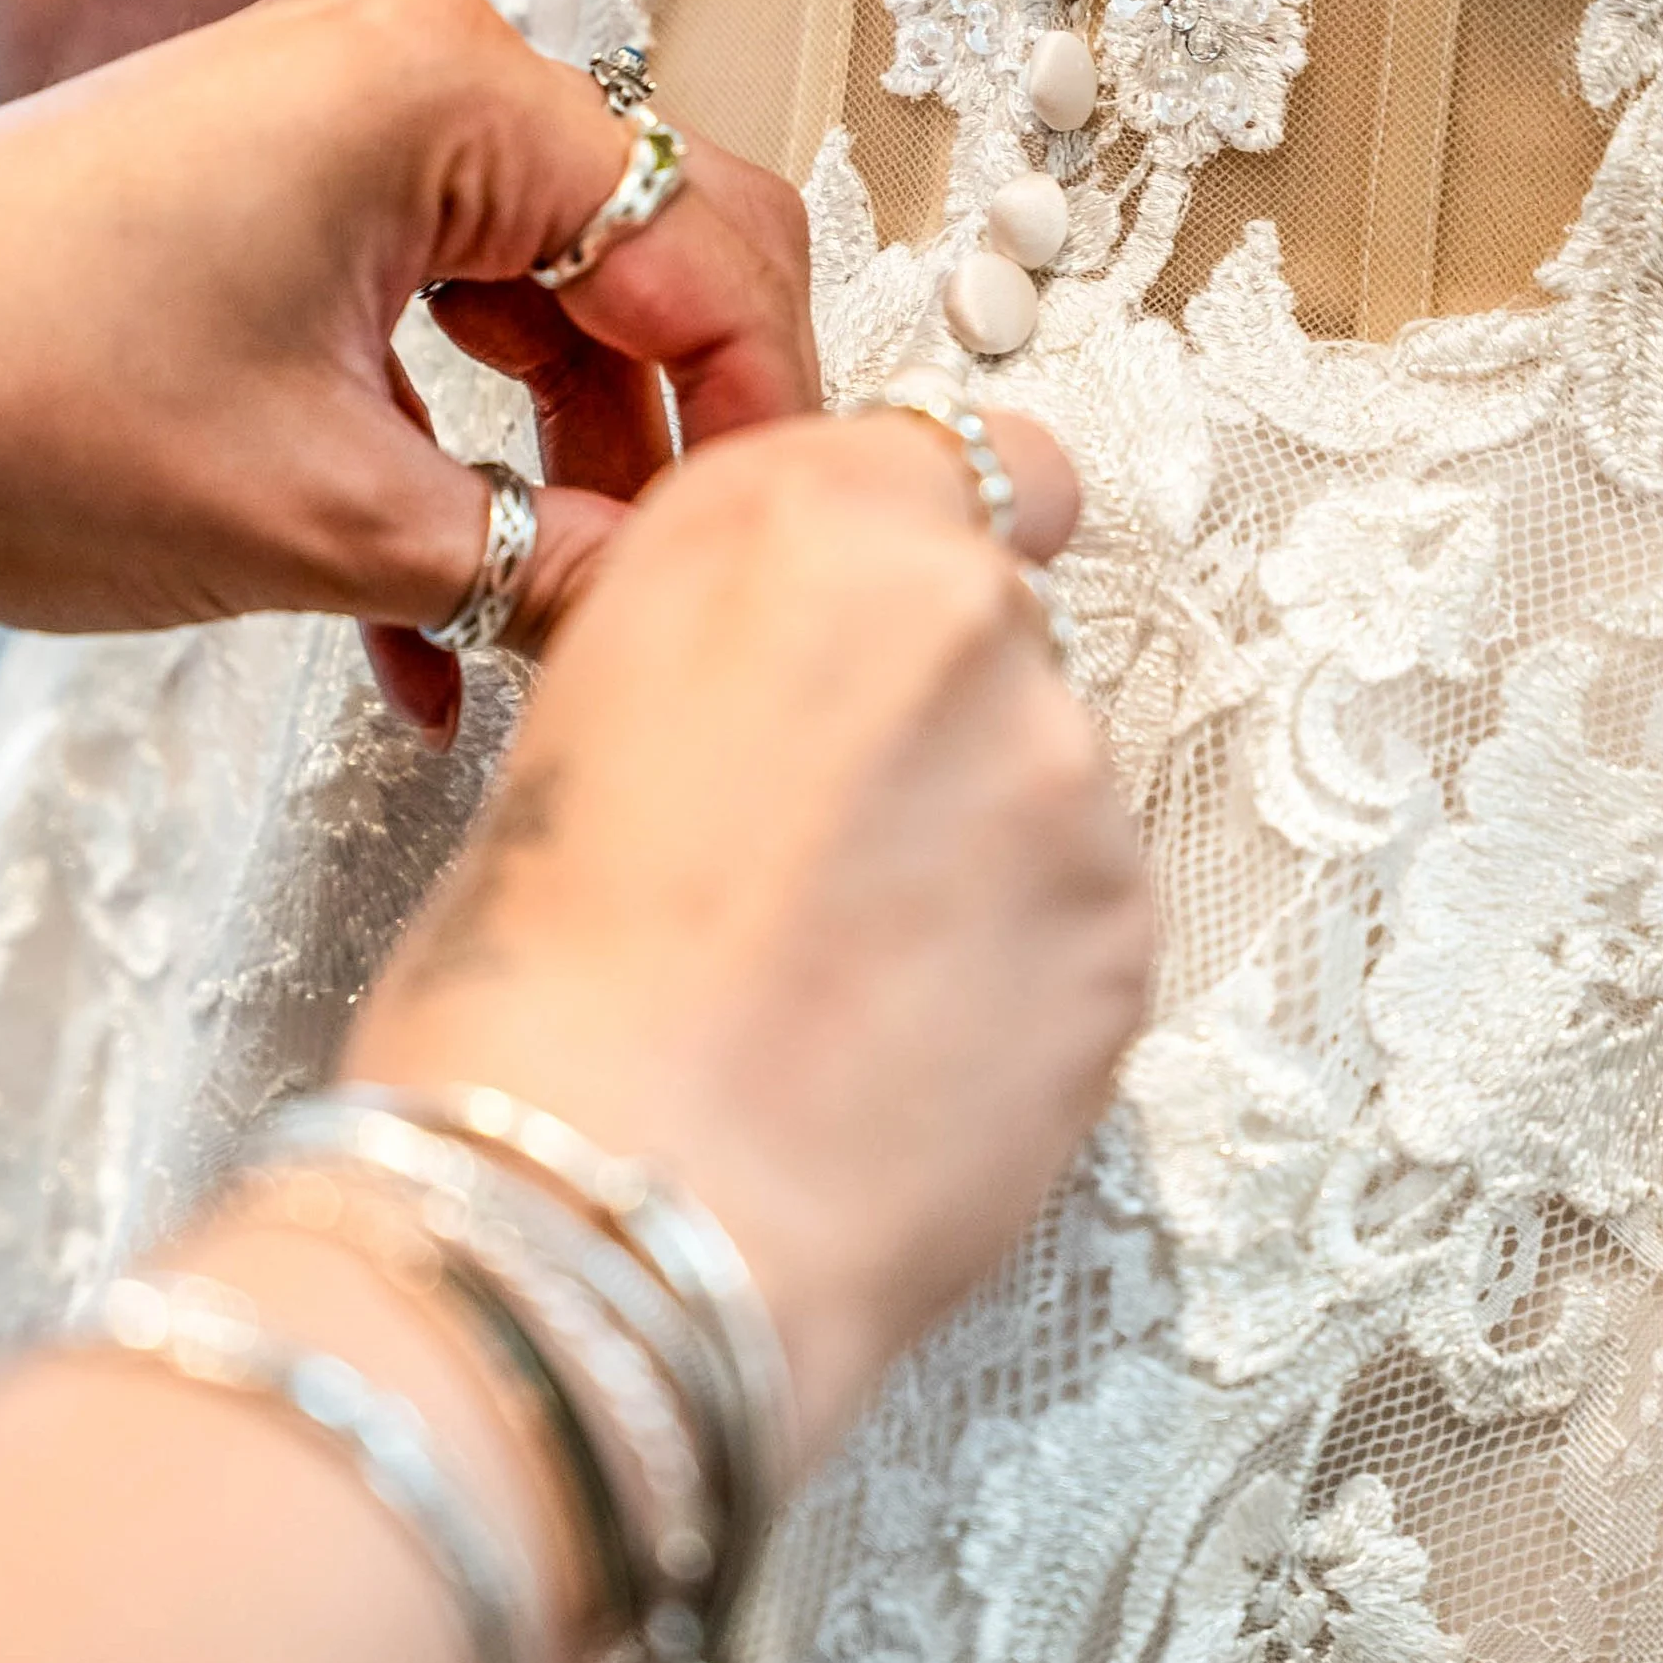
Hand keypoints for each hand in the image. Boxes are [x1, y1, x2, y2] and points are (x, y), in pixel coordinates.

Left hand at [0, 0, 817, 737]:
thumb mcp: (319, 517)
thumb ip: (542, 565)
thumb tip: (677, 614)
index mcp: (447, 86)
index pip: (710, 242)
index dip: (770, 416)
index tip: (788, 553)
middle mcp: (409, 74)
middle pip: (650, 260)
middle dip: (680, 444)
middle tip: (701, 588)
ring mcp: (337, 140)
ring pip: (546, 317)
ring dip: (561, 484)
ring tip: (561, 635)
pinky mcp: (277, 215)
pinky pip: (435, 341)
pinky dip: (453, 476)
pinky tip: (433, 644)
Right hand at [346, 410, 1151, 1461]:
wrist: (604, 1204)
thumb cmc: (535, 992)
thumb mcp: (580, 717)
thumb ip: (730, 637)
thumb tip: (798, 667)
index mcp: (793, 519)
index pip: (948, 459)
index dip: (922, 548)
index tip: (890, 624)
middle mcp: (955, 608)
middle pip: (994, 627)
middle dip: (928, 719)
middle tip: (810, 851)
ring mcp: (1063, 769)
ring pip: (1045, 778)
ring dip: (973, 851)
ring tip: (837, 981)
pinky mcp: (1127, 926)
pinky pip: (1083, 918)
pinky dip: (1014, 971)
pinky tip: (895, 1050)